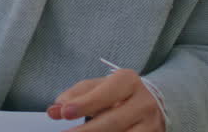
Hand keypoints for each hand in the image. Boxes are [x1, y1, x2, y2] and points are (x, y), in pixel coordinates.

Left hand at [46, 68, 163, 131]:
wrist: (153, 103)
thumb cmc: (118, 94)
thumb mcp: (98, 87)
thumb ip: (75, 96)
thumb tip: (54, 110)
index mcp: (129, 81)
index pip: (106, 93)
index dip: (85, 104)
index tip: (64, 113)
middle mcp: (144, 102)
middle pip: (112, 121)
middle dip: (86, 130)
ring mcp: (151, 124)